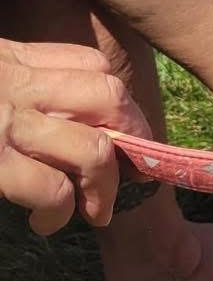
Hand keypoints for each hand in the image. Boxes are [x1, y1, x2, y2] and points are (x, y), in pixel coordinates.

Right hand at [0, 38, 149, 234]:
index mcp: (11, 59)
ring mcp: (4, 122)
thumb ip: (20, 86)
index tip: (121, 136)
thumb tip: (68, 120)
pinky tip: (44, 221)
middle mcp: (14, 83)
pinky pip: (53, 189)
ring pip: (95, 149)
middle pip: (111, 98)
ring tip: (92, 210)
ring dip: (103, 190)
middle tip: (128, 176)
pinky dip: (59, 214)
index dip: (120, 105)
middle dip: (133, 143)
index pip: (93, 65)